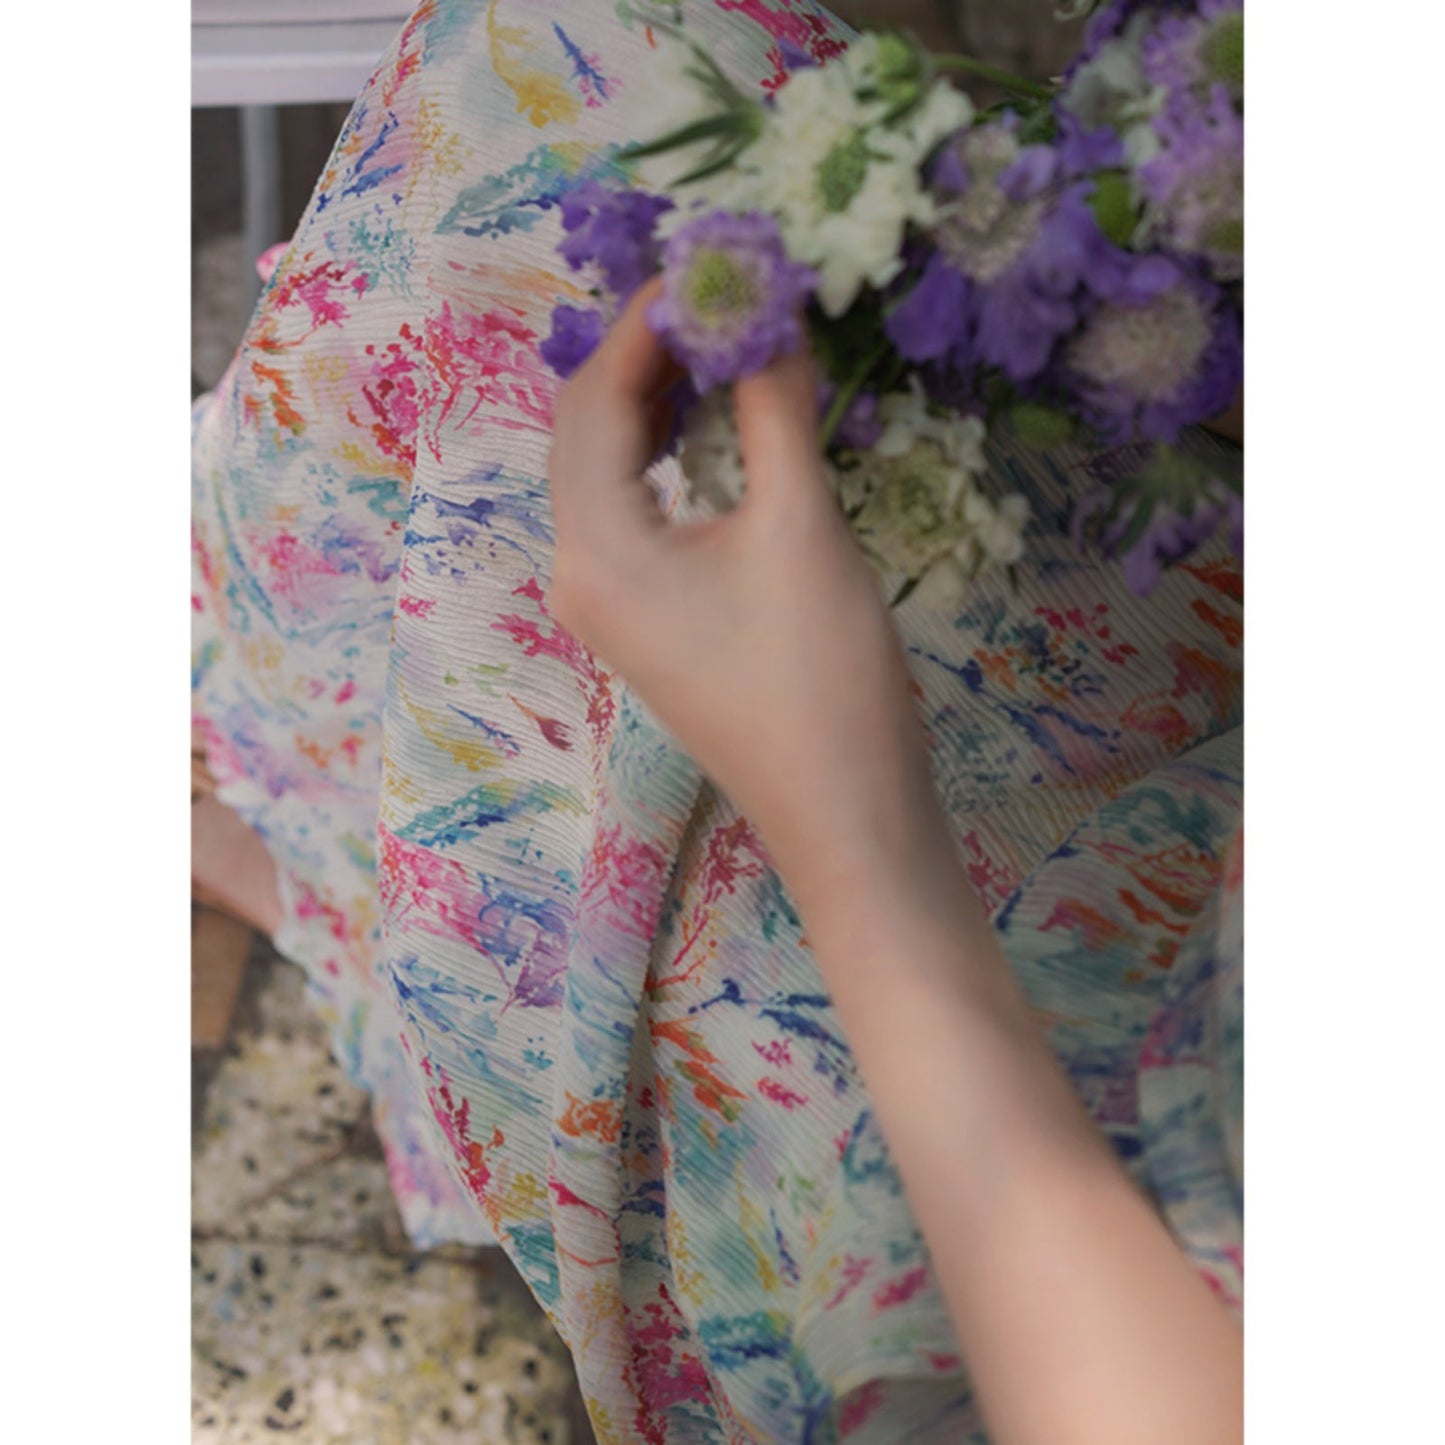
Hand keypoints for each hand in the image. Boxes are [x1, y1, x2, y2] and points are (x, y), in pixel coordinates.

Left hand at [547, 281, 950, 909]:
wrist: (847, 817)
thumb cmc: (822, 678)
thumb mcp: (801, 525)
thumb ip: (772, 405)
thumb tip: (768, 304)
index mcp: (595, 546)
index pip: (594, 397)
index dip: (650, 320)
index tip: (715, 256)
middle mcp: (580, 571)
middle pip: (591, 430)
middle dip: (651, 354)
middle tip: (726, 291)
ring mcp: (611, 605)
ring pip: (614, 471)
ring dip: (662, 401)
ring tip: (730, 341)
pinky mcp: (649, 624)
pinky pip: (640, 513)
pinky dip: (674, 456)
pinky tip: (723, 424)